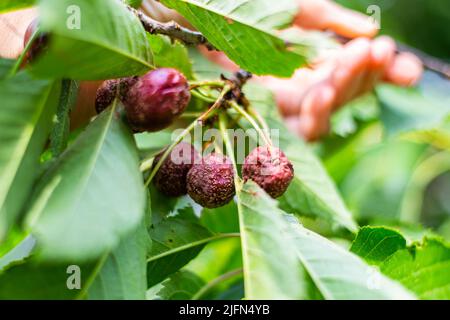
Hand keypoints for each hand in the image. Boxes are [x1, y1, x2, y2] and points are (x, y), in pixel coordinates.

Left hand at [201, 0, 422, 140]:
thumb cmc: (242, 5)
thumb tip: (370, 34)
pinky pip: (290, 132)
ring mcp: (277, 106)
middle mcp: (298, 87)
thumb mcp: (293, 7)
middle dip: (365, 77)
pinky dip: (312, 117)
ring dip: (343, 94)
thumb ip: (327, 21)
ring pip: (322, 116)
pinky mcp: (257, 121)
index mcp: (311, 60)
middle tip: (378, 55)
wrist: (192, 14)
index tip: (403, 64)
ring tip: (355, 66)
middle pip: (342, 95)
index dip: (380, 71)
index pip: (353, 72)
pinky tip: (321, 93)